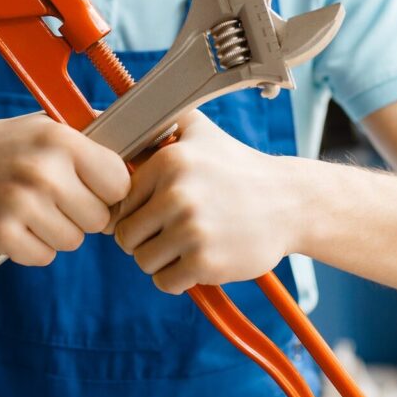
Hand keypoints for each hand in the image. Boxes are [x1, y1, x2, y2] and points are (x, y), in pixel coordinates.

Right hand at [0, 113, 129, 266]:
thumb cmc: (8, 145)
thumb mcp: (49, 128)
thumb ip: (93, 142)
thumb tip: (151, 145)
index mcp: (62, 141)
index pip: (120, 184)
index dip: (111, 192)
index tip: (95, 190)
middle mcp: (43, 171)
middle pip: (100, 219)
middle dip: (84, 214)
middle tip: (58, 200)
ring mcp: (20, 203)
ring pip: (73, 240)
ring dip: (59, 231)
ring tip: (33, 208)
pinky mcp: (0, 233)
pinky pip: (43, 256)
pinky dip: (34, 247)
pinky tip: (17, 223)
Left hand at [107, 111, 300, 293]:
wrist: (289, 202)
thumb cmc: (238, 168)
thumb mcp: (200, 131)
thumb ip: (158, 120)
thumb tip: (106, 114)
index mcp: (169, 162)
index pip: (119, 202)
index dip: (135, 211)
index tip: (157, 211)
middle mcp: (177, 194)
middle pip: (126, 236)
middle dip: (144, 238)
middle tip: (172, 231)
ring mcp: (191, 230)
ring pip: (143, 261)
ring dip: (160, 260)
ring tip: (186, 244)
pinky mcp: (206, 262)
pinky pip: (165, 283)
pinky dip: (177, 279)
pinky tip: (198, 259)